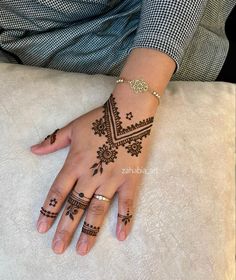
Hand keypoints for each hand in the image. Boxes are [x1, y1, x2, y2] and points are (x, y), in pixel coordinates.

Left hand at [31, 86, 156, 255]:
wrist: (129, 113)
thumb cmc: (100, 119)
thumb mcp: (73, 127)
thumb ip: (53, 140)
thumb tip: (32, 150)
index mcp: (75, 164)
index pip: (58, 192)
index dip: (48, 211)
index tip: (42, 229)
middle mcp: (91, 176)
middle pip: (75, 206)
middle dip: (65, 228)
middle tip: (58, 248)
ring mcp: (112, 180)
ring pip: (98, 210)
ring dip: (89, 231)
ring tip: (82, 250)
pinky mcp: (130, 180)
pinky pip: (127, 203)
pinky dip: (124, 219)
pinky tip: (121, 236)